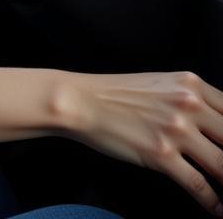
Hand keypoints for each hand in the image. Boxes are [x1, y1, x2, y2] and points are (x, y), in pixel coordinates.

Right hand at [63, 69, 222, 214]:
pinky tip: (217, 209)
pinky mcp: (161, 155)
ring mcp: (175, 129)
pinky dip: (213, 203)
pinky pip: (200, 186)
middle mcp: (187, 104)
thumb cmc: (116, 94)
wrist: (80, 101)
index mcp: (190, 84)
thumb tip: (218, 128)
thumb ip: (192, 100)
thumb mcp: (161, 85)